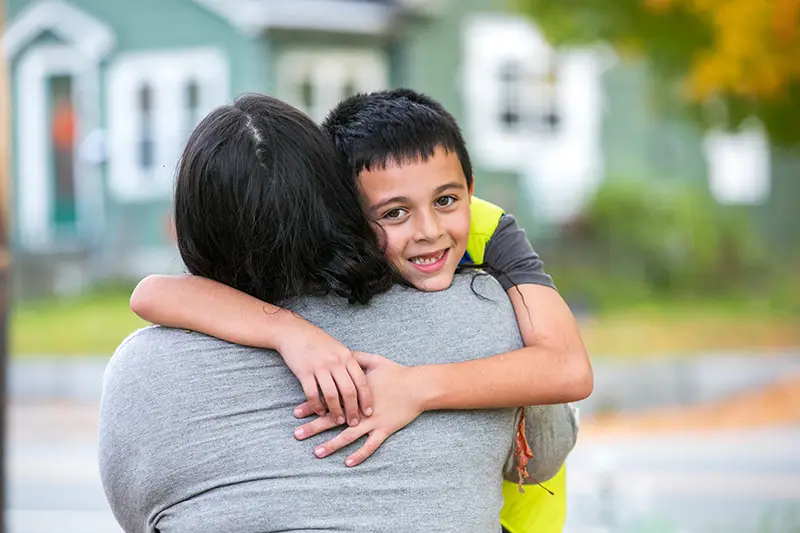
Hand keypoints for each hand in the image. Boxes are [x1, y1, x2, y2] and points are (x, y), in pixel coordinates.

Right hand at [277, 320, 372, 426]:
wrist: (294, 332)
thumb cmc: (318, 342)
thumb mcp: (338, 349)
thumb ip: (349, 363)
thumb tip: (360, 384)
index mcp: (346, 356)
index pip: (361, 381)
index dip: (366, 398)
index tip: (369, 412)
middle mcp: (335, 362)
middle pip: (348, 390)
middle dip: (353, 409)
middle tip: (354, 422)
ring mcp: (319, 367)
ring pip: (331, 395)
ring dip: (336, 411)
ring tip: (338, 420)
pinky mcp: (304, 372)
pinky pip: (312, 393)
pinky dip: (317, 405)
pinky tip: (319, 412)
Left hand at [292, 352, 424, 466]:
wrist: (418, 386)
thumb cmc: (397, 372)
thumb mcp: (374, 360)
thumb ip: (355, 357)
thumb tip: (341, 352)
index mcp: (355, 392)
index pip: (329, 400)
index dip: (312, 405)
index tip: (296, 412)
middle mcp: (360, 409)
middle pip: (333, 420)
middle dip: (314, 427)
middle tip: (297, 434)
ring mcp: (372, 421)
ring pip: (348, 436)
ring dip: (331, 445)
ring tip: (316, 453)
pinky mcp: (385, 430)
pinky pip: (370, 445)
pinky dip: (360, 455)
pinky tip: (347, 462)